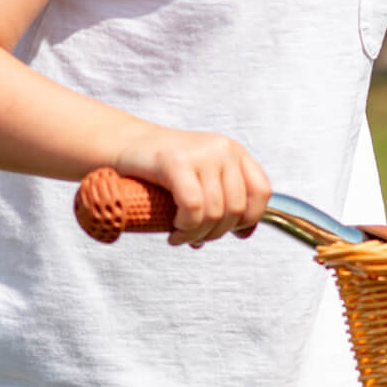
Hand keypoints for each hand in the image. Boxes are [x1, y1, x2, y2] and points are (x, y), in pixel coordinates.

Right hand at [114, 127, 271, 245]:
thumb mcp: (202, 182)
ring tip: (179, 237)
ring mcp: (201, 153)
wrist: (124, 147)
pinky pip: (193, 207)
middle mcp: (223, 149)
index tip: (229, 232)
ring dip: (196, 235)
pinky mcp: (175, 162)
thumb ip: (224, 203)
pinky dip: (186, 227)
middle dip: (215, 233)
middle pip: (236, 209)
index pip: (261, 192)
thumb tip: (243, 235)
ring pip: (214, 212)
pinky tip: (174, 231)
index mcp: (234, 153)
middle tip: (193, 238)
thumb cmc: (163, 172)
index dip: (249, 219)